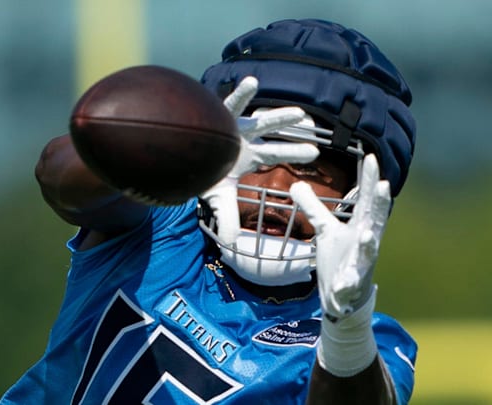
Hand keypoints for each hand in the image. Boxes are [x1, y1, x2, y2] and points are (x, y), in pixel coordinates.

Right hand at [201, 76, 318, 244]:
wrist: (175, 158)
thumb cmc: (199, 174)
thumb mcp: (218, 199)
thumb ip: (228, 218)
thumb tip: (232, 243)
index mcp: (247, 155)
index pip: (274, 153)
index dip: (293, 153)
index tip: (315, 153)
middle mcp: (243, 138)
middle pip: (271, 136)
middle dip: (290, 134)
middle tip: (312, 132)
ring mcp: (231, 125)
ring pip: (257, 119)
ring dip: (278, 117)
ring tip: (300, 113)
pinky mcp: (216, 116)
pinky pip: (228, 103)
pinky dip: (240, 93)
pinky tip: (252, 82)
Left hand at [290, 154, 390, 319]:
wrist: (344, 297)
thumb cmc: (339, 258)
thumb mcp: (325, 230)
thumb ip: (313, 207)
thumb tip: (295, 184)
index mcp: (360, 226)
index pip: (366, 199)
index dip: (369, 180)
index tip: (372, 157)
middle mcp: (366, 242)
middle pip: (374, 219)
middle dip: (380, 203)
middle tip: (383, 184)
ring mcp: (361, 264)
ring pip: (368, 252)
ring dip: (369, 243)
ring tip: (368, 234)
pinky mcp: (352, 284)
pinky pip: (350, 283)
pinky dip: (347, 283)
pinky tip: (343, 283)